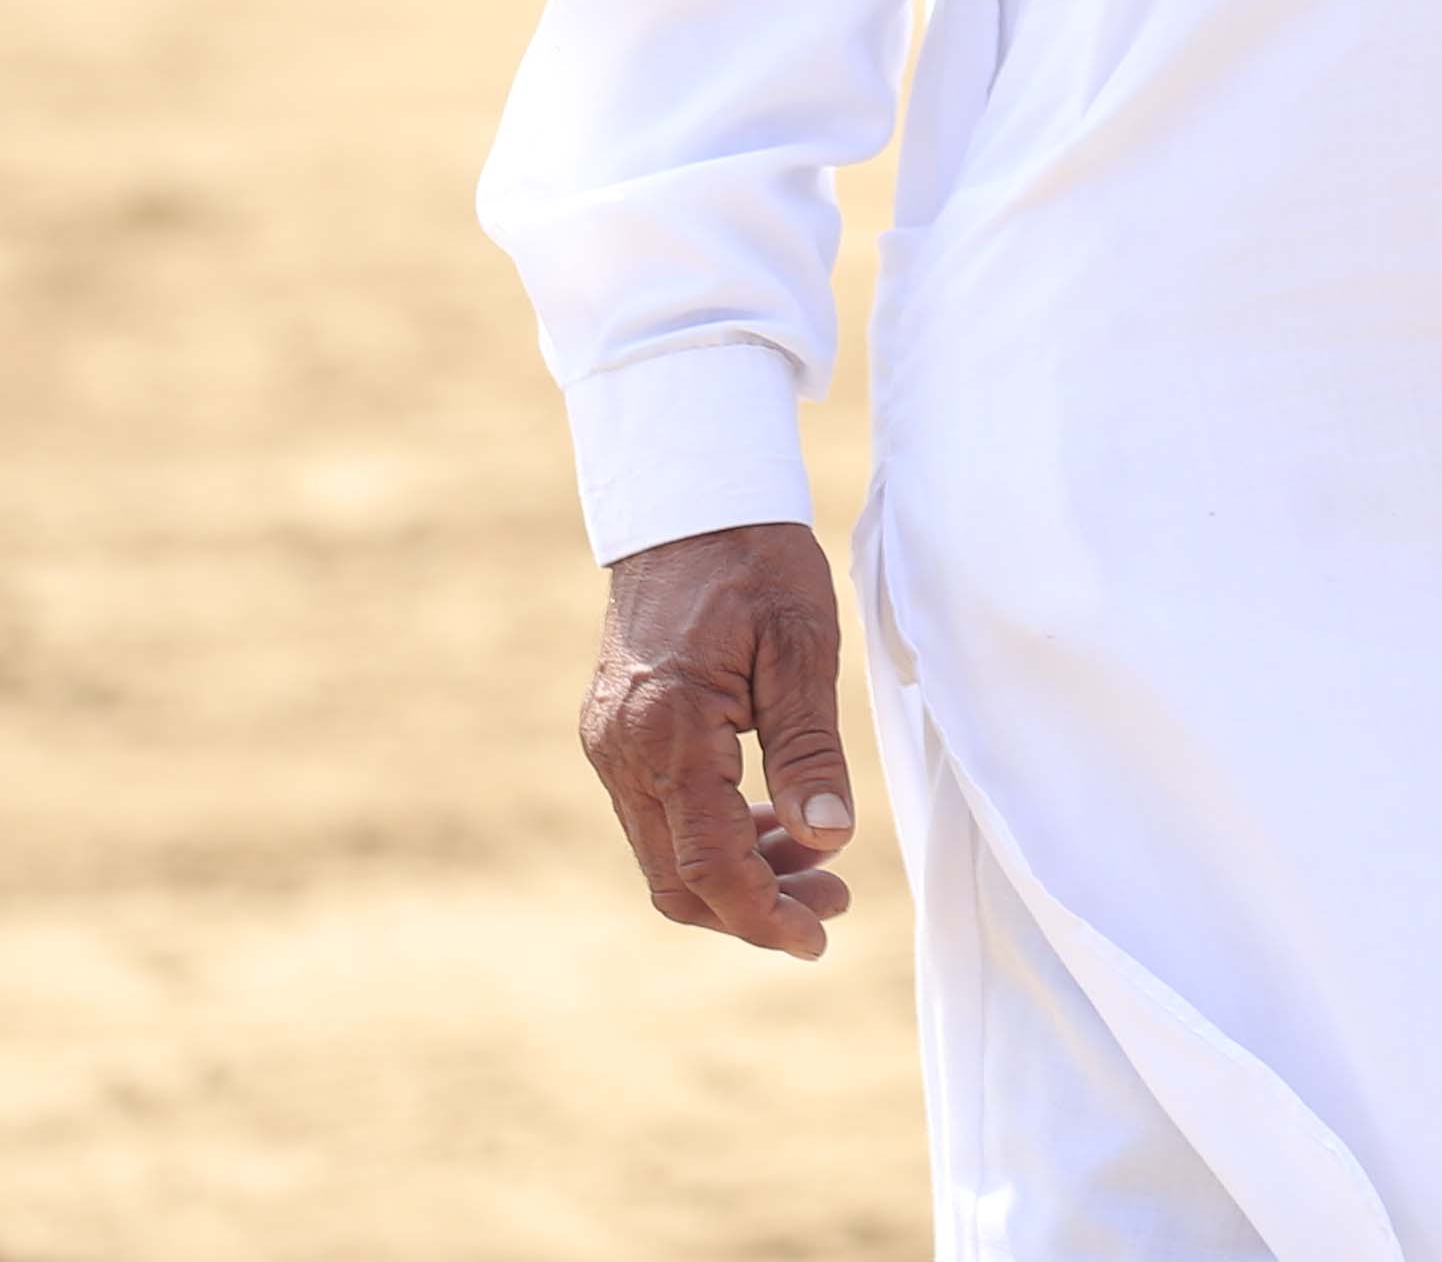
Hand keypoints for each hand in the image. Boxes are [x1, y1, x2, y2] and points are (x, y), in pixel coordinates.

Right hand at [579, 518, 862, 957]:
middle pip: (677, 879)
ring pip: (664, 854)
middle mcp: (621, 750)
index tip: (818, 939)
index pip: (709, 865)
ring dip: (735, 876)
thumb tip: (825, 841)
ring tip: (816, 869)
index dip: (763, 915)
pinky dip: (710, 837)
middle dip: (753, 908)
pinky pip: (657, 815)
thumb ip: (809, 748)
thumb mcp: (801, 646)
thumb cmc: (753, 562)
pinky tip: (770, 824)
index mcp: (666, 733)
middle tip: (832, 906)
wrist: (686, 502)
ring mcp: (608, 744)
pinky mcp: (614, 733)